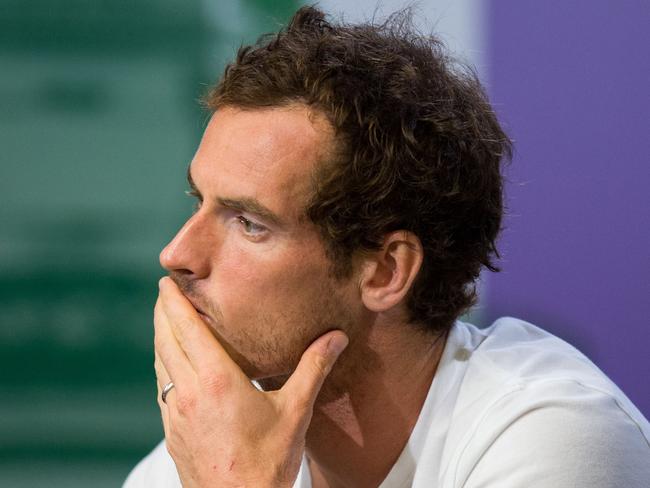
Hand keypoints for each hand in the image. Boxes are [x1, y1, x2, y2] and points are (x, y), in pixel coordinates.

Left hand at [153, 277, 347, 487]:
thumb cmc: (268, 463)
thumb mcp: (295, 411)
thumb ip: (313, 368)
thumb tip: (336, 336)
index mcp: (216, 380)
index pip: (185, 328)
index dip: (172, 302)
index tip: (165, 280)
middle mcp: (188, 392)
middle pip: (164, 340)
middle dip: (162, 311)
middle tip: (164, 290)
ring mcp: (175, 414)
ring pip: (160, 363)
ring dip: (160, 337)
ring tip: (167, 321)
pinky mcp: (172, 431)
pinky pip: (162, 387)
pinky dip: (164, 365)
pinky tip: (174, 367)